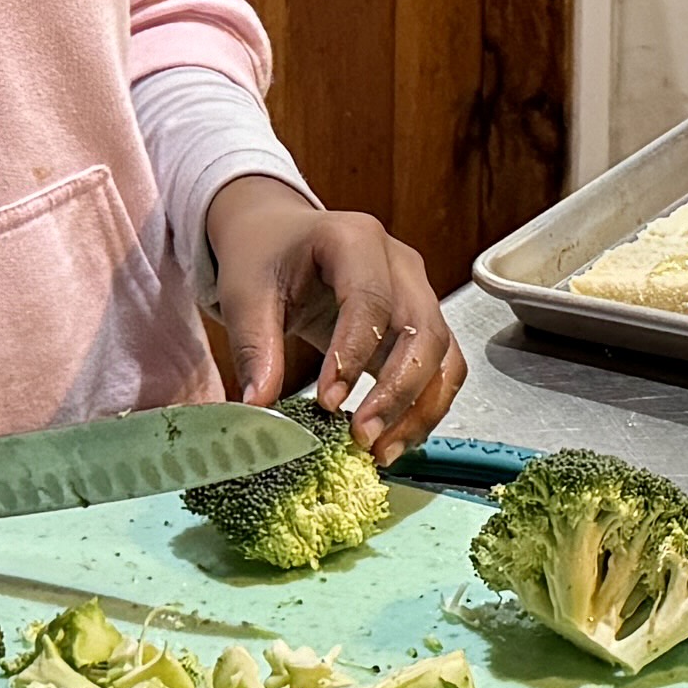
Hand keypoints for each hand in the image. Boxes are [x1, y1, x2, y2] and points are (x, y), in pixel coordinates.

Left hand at [201, 177, 463, 454]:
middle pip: (423, 330)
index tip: (327, 401)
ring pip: (442, 354)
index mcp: (354, 239)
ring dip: (420, 408)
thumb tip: (259, 407)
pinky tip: (392, 439)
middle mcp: (399, 263)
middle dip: (398, 391)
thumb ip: (253, 347)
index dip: (353, 353)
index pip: (370, 299)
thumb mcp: (245, 293)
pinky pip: (441, 368)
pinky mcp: (420, 324)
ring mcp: (417, 292)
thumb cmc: (265, 256)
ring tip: (381, 451)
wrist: (279, 236)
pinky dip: (424, 407)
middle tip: (362, 437)